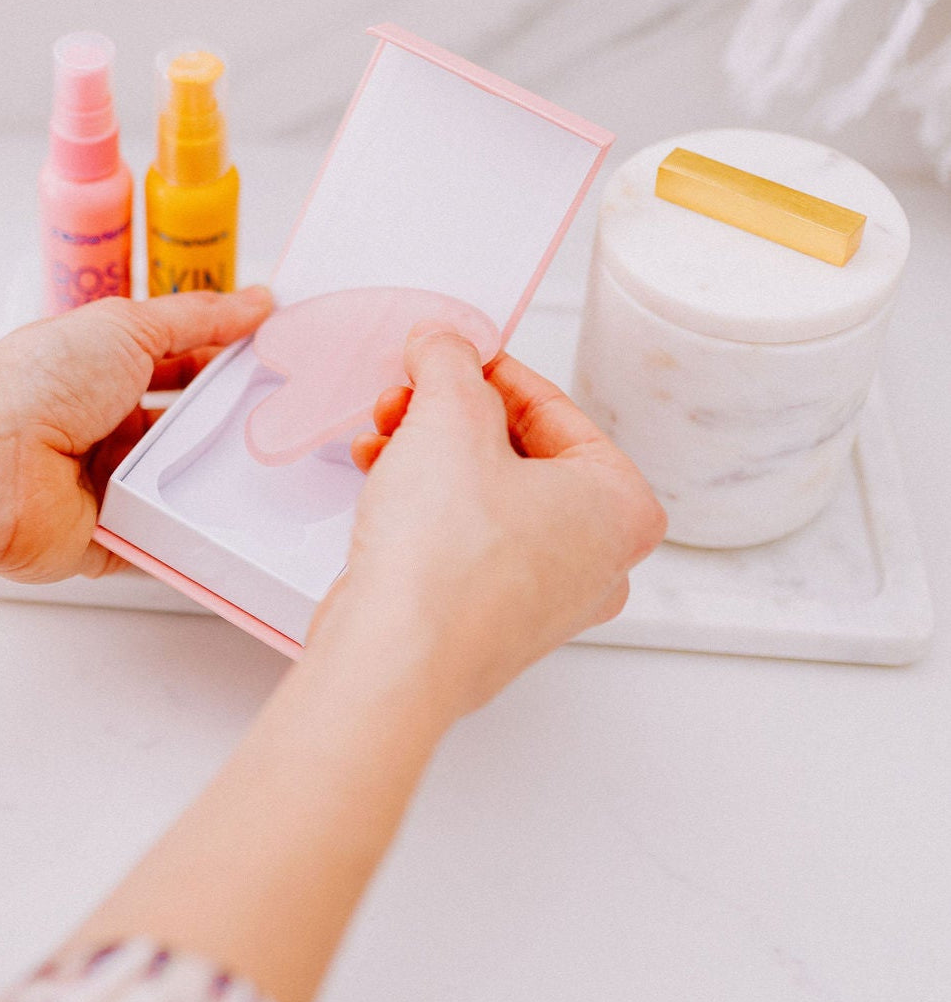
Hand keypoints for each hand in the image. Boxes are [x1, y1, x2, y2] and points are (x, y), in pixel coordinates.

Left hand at [0, 287, 271, 583]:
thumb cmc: (36, 384)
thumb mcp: (127, 326)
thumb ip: (197, 317)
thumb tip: (255, 301)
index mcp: (104, 374)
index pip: (181, 369)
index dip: (224, 364)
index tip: (278, 363)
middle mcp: (105, 429)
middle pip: (186, 431)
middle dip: (228, 426)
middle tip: (285, 419)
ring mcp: (108, 487)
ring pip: (182, 487)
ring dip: (212, 478)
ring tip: (262, 468)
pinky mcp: (110, 541)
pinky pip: (166, 544)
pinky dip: (194, 538)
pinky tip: (233, 526)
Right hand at [308, 326, 665, 724]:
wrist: (393, 658)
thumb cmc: (446, 562)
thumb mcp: (449, 420)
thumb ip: (450, 364)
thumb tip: (445, 343)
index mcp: (621, 507)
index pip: (554, 409)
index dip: (488, 370)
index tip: (449, 354)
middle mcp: (596, 559)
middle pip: (518, 452)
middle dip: (451, 415)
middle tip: (410, 393)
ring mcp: (544, 597)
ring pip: (487, 495)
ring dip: (430, 454)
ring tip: (384, 432)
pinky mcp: (490, 619)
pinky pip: (464, 538)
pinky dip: (426, 502)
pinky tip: (381, 476)